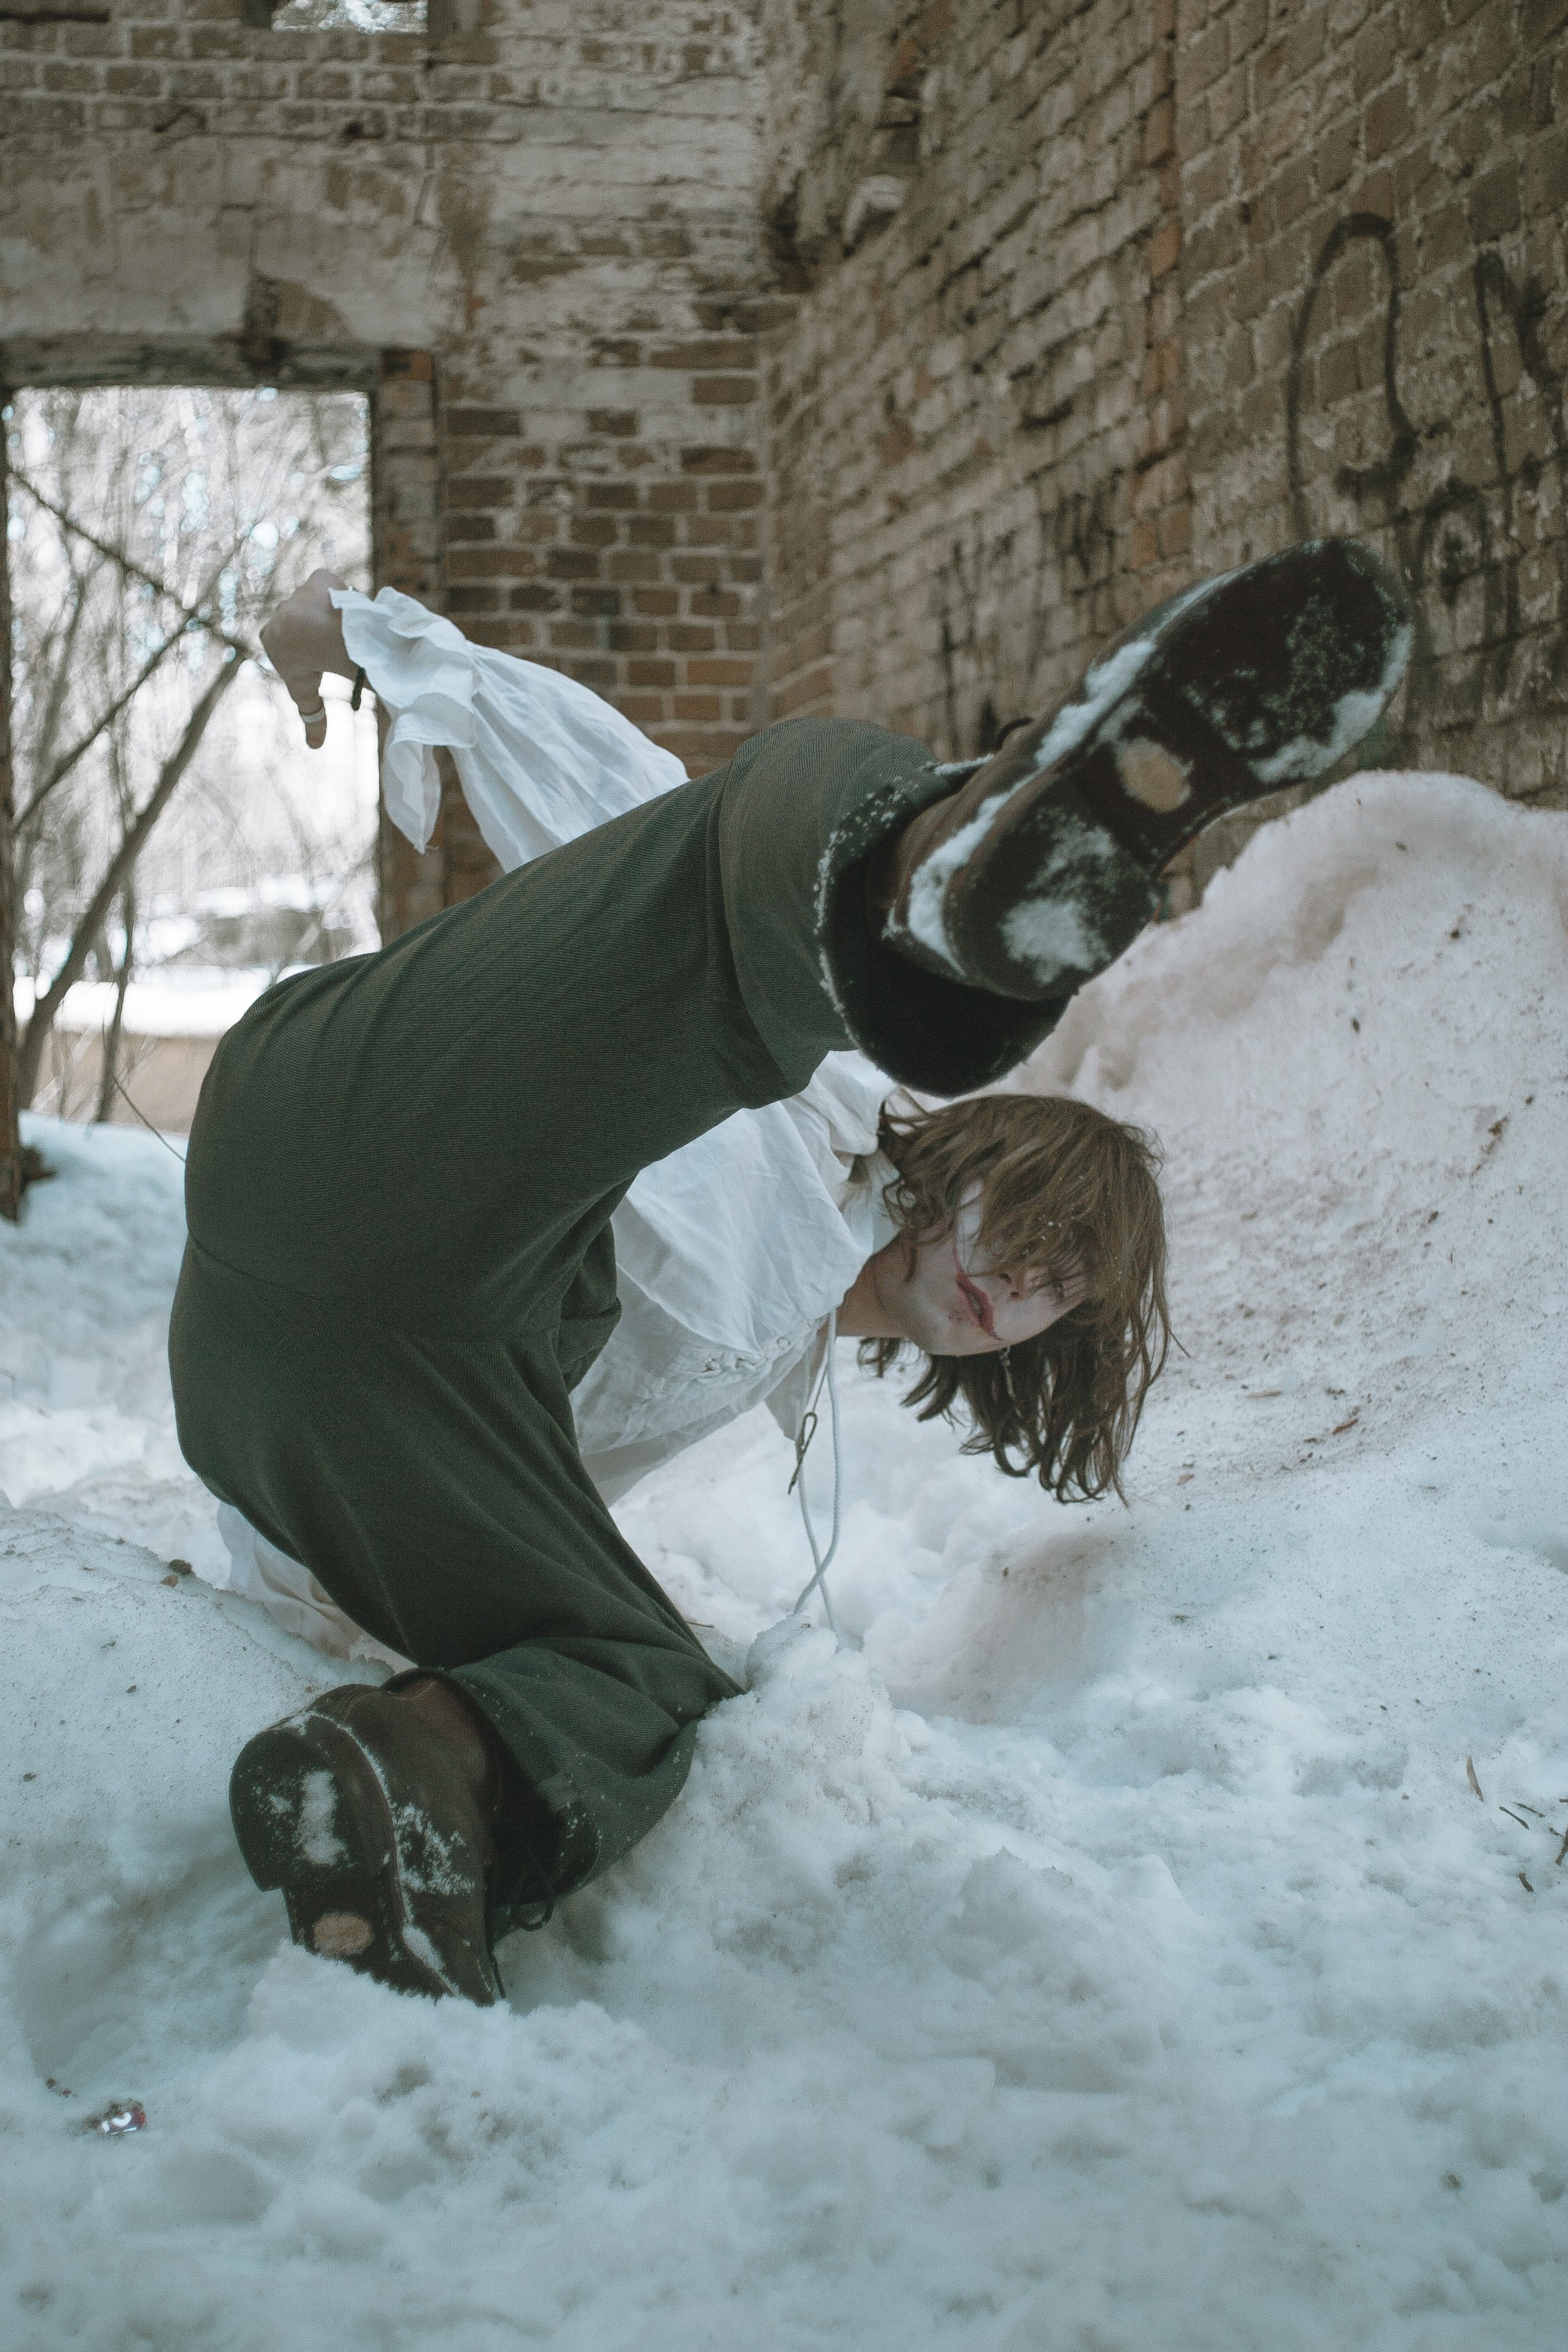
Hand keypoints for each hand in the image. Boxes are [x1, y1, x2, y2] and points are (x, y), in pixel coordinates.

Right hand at [260, 567, 354, 750]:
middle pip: (308, 628)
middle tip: (343, 649)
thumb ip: (311, 713)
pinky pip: (335, 589)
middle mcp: (280, 613)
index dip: (314, 658)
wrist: (328, 633)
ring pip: (322, 608)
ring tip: (351, 633)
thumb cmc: (319, 665)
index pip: (293, 650)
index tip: (329, 661)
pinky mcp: (320, 577)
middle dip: (323, 638)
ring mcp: (299, 593)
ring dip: (334, 619)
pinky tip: (352, 610)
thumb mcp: (310, 688)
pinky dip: (343, 598)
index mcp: (271, 639)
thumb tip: (314, 746)